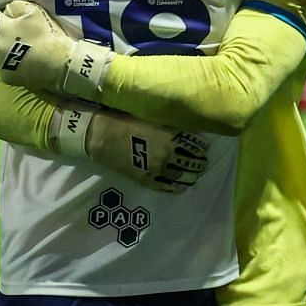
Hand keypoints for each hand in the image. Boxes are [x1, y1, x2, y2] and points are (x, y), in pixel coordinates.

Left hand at [0, 0, 96, 94]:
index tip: (12, 19)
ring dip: (0, 49)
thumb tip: (8, 10)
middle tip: (12, 34)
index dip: (2, 17)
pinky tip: (20, 63)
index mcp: (0, 28)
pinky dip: (7, 64)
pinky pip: (1, 67)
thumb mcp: (35, 11)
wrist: (57, 63)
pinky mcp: (5, 76)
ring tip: (14, 50)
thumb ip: (17, 6)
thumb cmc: (47, 34)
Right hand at [51, 102, 209, 193]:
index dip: (202, 150)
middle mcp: (168, 156)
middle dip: (199, 164)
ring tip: (194, 174)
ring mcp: (156, 170)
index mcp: (171, 138)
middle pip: (192, 165)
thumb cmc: (125, 120)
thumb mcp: (153, 118)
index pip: (196, 148)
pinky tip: (180, 185)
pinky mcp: (145, 180)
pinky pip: (167, 187)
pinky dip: (177, 187)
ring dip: (191, 176)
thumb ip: (172, 126)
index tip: (205, 149)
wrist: (101, 135)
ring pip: (183, 178)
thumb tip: (189, 129)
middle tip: (202, 162)